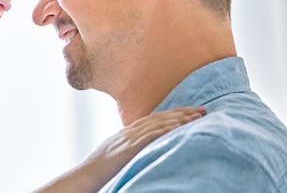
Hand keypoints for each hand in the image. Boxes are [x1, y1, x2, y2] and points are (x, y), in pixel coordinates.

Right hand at [81, 106, 206, 187]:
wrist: (83, 177)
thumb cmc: (98, 171)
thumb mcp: (116, 156)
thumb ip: (130, 149)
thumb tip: (145, 150)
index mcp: (127, 134)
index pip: (155, 119)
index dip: (174, 114)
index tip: (192, 111)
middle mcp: (128, 132)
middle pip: (159, 117)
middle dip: (182, 112)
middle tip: (204, 109)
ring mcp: (127, 140)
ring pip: (156, 124)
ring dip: (178, 118)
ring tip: (197, 116)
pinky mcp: (127, 150)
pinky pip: (147, 137)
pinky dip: (163, 130)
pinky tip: (177, 127)